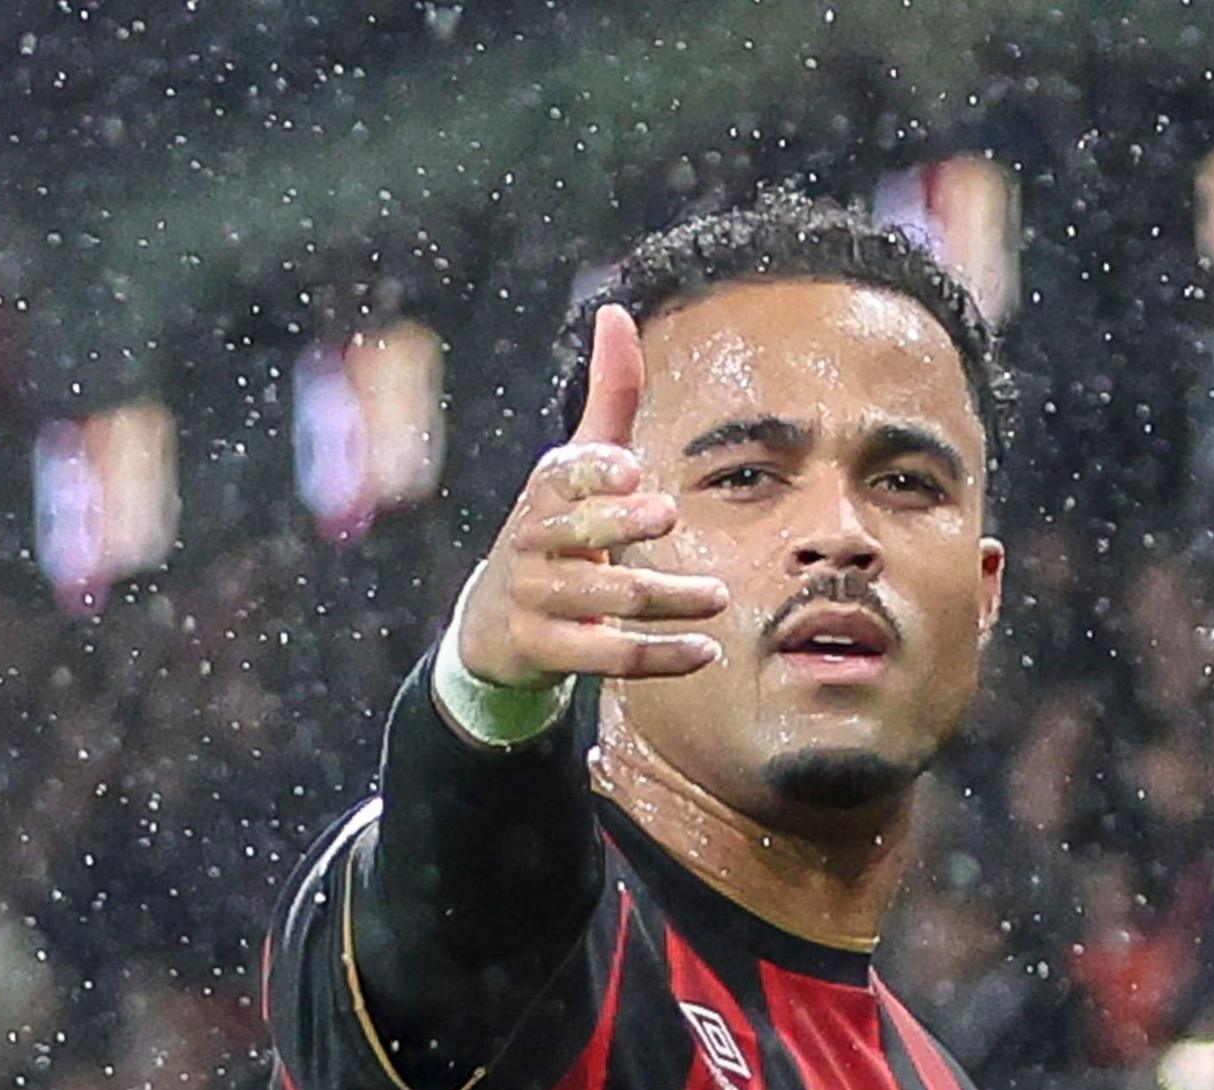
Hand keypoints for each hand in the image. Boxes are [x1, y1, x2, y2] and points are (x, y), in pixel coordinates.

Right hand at [450, 304, 728, 690]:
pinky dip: (661, 656)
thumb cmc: (556, 530)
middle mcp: (536, 542)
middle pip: (582, 535)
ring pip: (608, 599)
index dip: (594, 472)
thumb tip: (616, 310)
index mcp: (548, 492)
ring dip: (667, 598)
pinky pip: (608, 656)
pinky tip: (705, 651)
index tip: (630, 468)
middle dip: (622, 524)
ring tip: (717, 597)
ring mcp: (539, 599)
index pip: (565, 476)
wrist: (496, 625)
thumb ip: (610, 396)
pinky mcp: (549, 650)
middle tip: (668, 514)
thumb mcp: (576, 464)